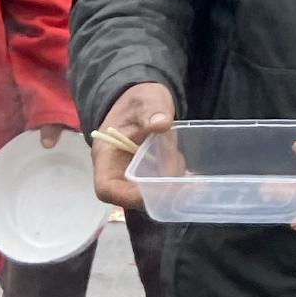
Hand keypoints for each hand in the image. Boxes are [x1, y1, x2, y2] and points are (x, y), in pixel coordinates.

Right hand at [90, 83, 176, 208]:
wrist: (143, 101)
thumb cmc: (140, 99)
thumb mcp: (147, 98)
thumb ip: (153, 109)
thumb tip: (161, 123)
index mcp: (106, 155)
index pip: (106, 188)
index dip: (128, 197)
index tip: (155, 190)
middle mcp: (115, 170)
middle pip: (128, 197)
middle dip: (157, 194)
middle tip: (184, 186)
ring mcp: (130, 175)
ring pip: (146, 194)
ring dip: (169, 189)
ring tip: (188, 174)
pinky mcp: (144, 176)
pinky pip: (156, 188)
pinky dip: (173, 184)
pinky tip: (189, 175)